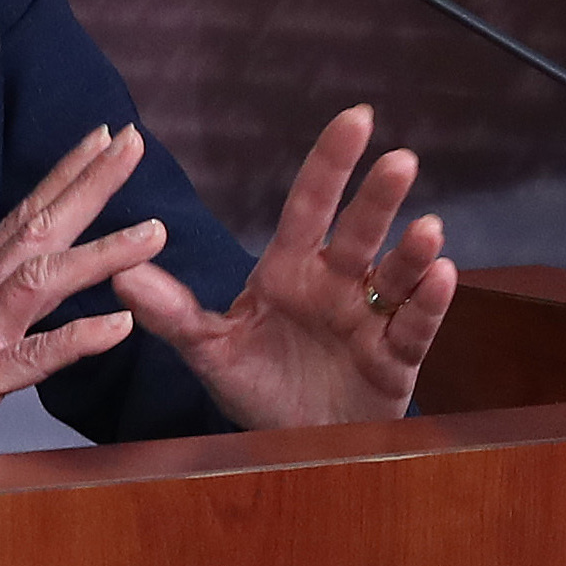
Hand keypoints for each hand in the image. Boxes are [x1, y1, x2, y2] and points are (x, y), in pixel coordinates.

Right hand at [0, 122, 166, 482]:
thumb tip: (32, 276)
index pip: (24, 215)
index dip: (65, 175)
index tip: (104, 137)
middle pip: (38, 226)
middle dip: (89, 183)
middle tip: (133, 140)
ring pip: (42, 282)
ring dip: (100, 253)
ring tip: (154, 231)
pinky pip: (31, 358)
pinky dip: (76, 340)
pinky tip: (120, 326)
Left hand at [113, 103, 453, 430]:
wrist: (298, 447)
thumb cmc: (259, 387)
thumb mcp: (211, 351)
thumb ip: (172, 313)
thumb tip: (122, 273)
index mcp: (291, 272)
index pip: (310, 207)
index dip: (331, 163)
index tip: (356, 117)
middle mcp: (337, 285)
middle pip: (361, 232)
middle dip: (379, 197)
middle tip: (400, 161)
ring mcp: (371, 319)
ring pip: (397, 275)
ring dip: (414, 252)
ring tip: (428, 230)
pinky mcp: (396, 359)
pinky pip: (416, 325)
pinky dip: (431, 302)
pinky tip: (443, 276)